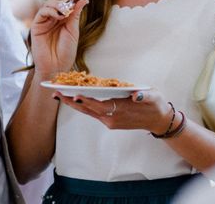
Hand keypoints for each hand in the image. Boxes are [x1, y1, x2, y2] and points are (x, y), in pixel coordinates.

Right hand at [30, 0, 88, 78]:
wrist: (56, 67)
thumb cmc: (66, 52)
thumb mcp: (73, 31)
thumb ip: (75, 15)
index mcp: (63, 17)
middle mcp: (53, 17)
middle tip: (70, 2)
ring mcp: (44, 20)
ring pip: (48, 2)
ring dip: (58, 3)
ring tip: (65, 12)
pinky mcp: (37, 25)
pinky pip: (42, 11)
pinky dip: (51, 10)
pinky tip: (59, 16)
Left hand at [54, 88, 174, 133]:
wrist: (159, 120)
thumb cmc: (155, 105)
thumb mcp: (153, 97)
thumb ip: (144, 96)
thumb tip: (136, 95)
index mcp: (120, 111)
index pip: (99, 106)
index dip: (86, 101)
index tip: (74, 96)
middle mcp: (111, 119)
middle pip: (87, 109)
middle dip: (70, 101)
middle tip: (55, 93)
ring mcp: (109, 121)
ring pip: (87, 112)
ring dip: (73, 103)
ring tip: (58, 94)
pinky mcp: (109, 121)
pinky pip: (92, 112)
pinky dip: (81, 105)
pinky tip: (73, 98)